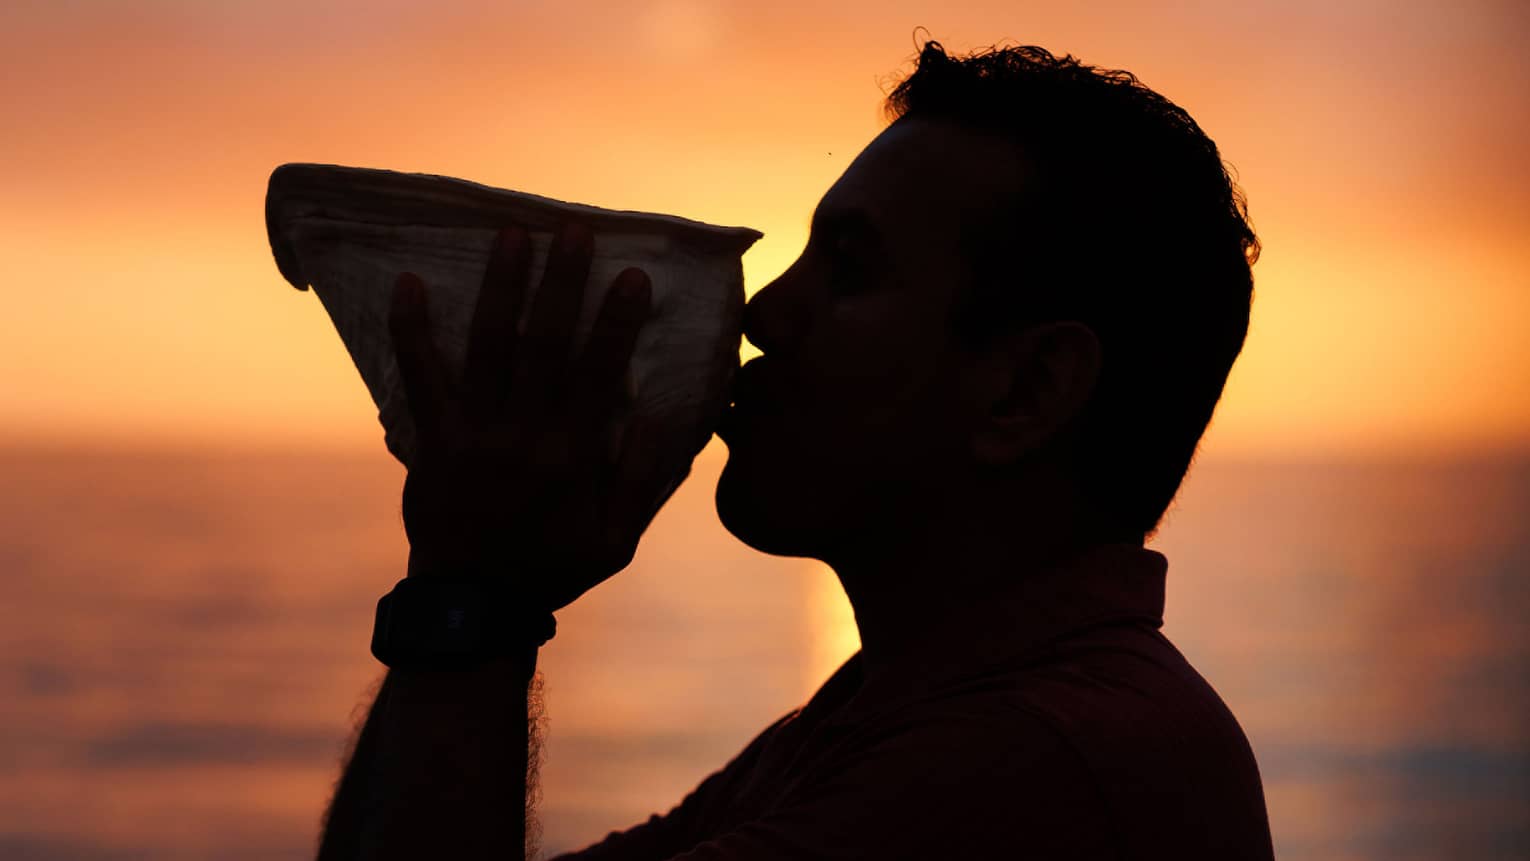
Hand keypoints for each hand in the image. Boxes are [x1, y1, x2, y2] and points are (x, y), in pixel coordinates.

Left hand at [387, 222, 668, 612]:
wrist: (471, 607)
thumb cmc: (553, 570)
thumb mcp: (617, 542)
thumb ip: (643, 482)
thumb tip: (668, 420)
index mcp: (572, 457)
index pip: (599, 374)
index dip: (616, 322)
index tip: (631, 274)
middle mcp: (523, 436)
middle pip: (544, 345)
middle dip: (561, 283)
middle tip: (573, 228)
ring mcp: (473, 434)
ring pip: (488, 346)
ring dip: (500, 286)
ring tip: (511, 234)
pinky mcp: (433, 439)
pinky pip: (419, 376)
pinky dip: (411, 329)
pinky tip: (407, 281)